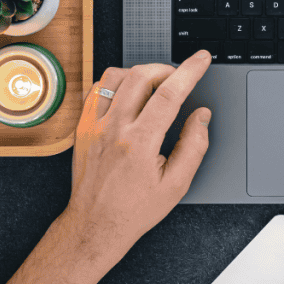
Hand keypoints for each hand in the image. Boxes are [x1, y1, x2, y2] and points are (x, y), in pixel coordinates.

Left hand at [61, 50, 212, 277]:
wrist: (96, 224)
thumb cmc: (135, 209)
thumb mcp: (177, 184)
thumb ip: (194, 146)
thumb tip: (201, 116)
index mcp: (141, 143)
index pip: (170, 93)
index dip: (190, 71)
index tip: (201, 59)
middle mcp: (114, 129)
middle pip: (141, 76)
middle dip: (166, 70)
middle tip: (178, 80)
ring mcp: (94, 125)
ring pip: (115, 76)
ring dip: (139, 73)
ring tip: (153, 87)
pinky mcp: (82, 127)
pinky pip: (95, 89)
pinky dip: (114, 83)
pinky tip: (127, 95)